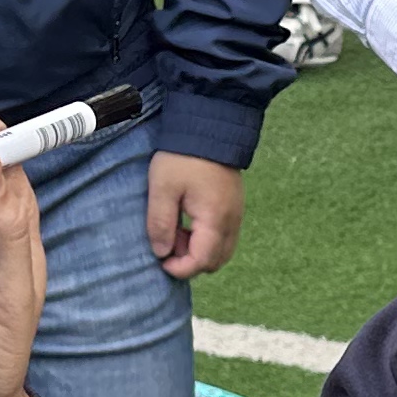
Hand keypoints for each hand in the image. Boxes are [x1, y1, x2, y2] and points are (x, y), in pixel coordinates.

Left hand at [148, 153, 243, 279]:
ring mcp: (236, 214)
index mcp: (215, 219)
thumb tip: (161, 253)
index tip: (160, 259)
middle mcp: (231, 222)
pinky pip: (224, 236)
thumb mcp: (163, 188)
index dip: (179, 268)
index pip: (202, 261)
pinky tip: (188, 220)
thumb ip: (161, 223)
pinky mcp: (234, 207)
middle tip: (168, 240)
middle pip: (215, 262)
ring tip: (177, 229)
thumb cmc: (183, 158)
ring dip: (198, 250)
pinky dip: (206, 239)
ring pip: (221, 250)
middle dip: (190, 260)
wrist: (209, 128)